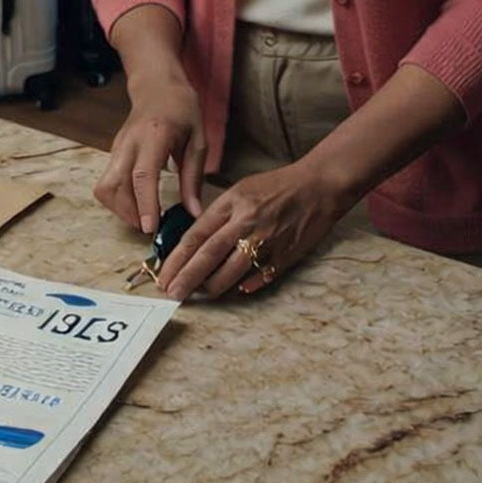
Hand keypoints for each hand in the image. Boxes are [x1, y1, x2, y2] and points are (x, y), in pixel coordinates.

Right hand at [94, 75, 205, 234]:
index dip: (144, 203)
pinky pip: (108, 181)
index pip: (143, 174)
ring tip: (143, 217)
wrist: (157, 84)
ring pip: (105, 186)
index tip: (149, 227)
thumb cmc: (182, 109)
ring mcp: (117, 147)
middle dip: (128, 212)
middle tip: (149, 227)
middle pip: (115, 185)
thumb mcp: (198, 139)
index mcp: (155, 136)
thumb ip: (194, 177)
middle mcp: (130, 142)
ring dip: (120, 208)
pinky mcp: (114, 152)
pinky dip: (118, 199)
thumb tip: (193, 213)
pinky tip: (137, 203)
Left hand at [156, 161, 340, 300]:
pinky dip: (244, 286)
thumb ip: (219, 214)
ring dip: (210, 288)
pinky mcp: (284, 256)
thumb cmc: (277, 186)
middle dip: (186, 278)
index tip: (163, 273)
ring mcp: (265, 241)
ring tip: (197, 296)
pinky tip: (233, 292)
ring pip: (230, 273)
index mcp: (232, 203)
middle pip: (208, 256)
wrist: (318, 186)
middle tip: (171, 293)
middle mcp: (246, 222)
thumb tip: (196, 242)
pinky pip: (258, 278)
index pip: (196, 235)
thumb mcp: (241, 189)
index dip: (176, 258)